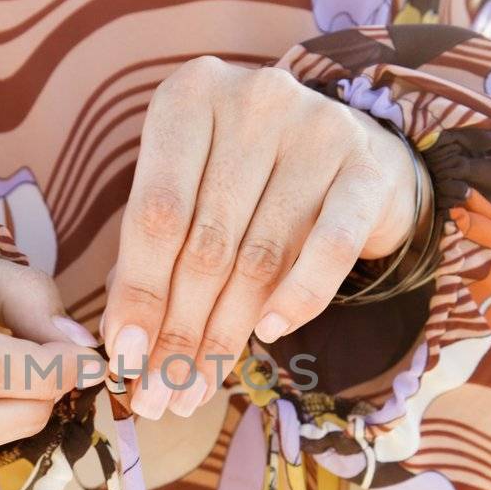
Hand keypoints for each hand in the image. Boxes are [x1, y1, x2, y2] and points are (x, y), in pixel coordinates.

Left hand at [101, 57, 427, 418]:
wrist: (354, 152)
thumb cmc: (247, 180)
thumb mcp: (188, 196)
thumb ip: (150, 255)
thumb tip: (124, 342)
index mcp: (190, 97)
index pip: (156, 214)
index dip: (139, 294)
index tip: (124, 358)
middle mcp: (254, 101)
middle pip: (206, 243)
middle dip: (178, 331)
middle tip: (159, 392)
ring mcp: (316, 129)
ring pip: (259, 258)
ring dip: (226, 336)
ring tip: (197, 387)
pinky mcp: (367, 168)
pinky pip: (327, 250)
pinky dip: (297, 298)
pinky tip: (270, 331)